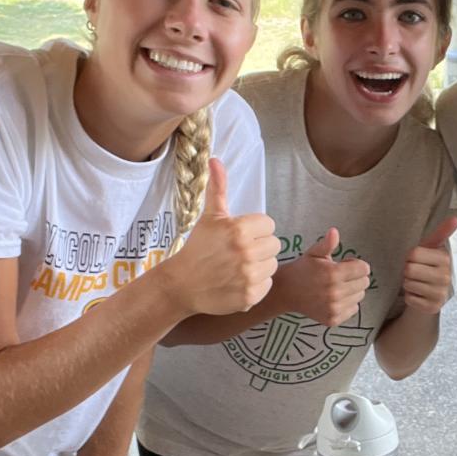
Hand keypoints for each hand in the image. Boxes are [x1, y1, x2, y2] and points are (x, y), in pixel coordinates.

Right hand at [167, 158, 279, 315]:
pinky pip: (267, 285)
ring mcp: (249, 275)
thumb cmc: (198, 248)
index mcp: (239, 229)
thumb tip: (215, 160)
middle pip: (275, 244)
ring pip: (273, 265)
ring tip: (239, 267)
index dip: (256, 230)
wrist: (182, 284)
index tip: (239, 237)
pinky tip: (238, 281)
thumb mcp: (209, 217)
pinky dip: (256, 284)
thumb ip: (218, 188)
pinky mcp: (250, 295)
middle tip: (239, 252)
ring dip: (260, 266)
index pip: (270, 225)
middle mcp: (246, 252)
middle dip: (260, 247)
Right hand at [277, 228, 370, 326]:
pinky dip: (348, 303)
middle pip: (364, 283)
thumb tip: (334, 231)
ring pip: (360, 296)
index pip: (364, 269)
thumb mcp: (314, 253)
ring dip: (352, 290)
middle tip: (340, 276)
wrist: (287, 291)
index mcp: (333, 274)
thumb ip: (327, 244)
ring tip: (337, 286)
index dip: (356, 264)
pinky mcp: (333, 319)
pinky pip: (354, 309)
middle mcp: (335, 292)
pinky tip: (335, 298)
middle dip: (356, 277)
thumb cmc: (303, 269)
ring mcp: (334, 308)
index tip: (344, 264)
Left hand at [400, 216, 456, 314]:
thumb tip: (455, 218)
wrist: (431, 293)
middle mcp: (446, 276)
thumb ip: (441, 232)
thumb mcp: (432, 248)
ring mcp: (441, 293)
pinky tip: (418, 295)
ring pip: (408, 284)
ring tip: (418, 283)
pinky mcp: (433, 307)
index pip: (413, 253)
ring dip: (408, 284)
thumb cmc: (428, 266)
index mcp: (445, 258)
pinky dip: (409, 297)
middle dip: (407, 271)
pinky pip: (409, 299)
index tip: (417, 260)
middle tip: (416, 273)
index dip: (410, 256)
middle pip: (409, 269)